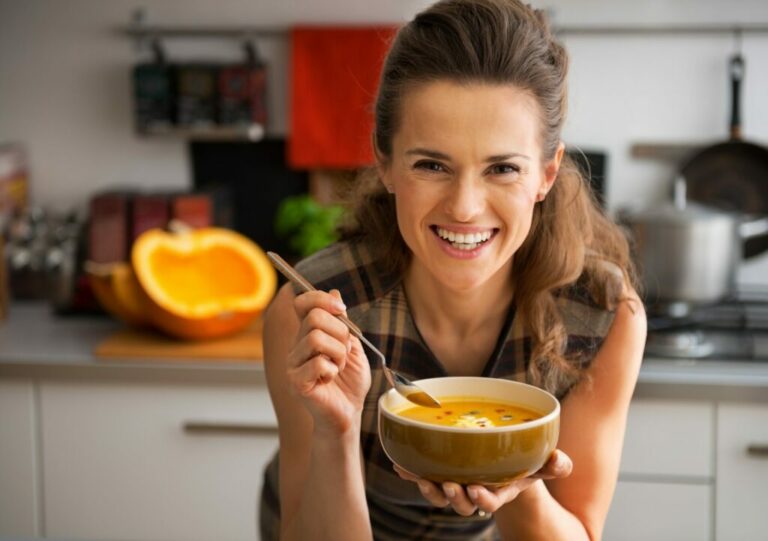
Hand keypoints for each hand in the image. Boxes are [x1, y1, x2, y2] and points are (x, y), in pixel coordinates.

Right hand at [287, 289, 371, 434]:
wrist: (349, 413)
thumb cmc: (349, 382)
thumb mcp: (352, 346)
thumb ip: (342, 322)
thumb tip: (334, 292)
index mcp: (307, 334)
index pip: (302, 303)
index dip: (321, 299)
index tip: (341, 310)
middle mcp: (296, 346)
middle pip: (314, 317)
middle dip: (340, 333)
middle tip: (344, 352)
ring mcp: (293, 364)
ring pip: (315, 338)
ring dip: (338, 353)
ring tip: (338, 367)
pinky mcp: (296, 382)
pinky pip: (317, 363)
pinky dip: (332, 370)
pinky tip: (330, 380)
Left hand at [394, 449, 572, 515]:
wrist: (503, 460)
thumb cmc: (523, 462)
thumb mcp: (540, 462)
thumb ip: (553, 465)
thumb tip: (561, 461)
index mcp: (499, 491)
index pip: (490, 502)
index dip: (483, 500)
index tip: (476, 491)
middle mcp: (476, 492)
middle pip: (462, 504)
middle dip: (455, 498)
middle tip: (450, 486)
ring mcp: (457, 485)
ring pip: (441, 496)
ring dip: (430, 489)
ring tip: (423, 479)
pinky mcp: (442, 474)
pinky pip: (425, 477)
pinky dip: (412, 473)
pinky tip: (400, 464)